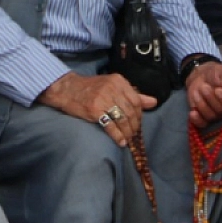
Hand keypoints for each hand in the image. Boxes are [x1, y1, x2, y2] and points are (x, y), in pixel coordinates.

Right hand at [37, 72, 157, 147]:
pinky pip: (110, 126)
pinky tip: (120, 141)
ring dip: (127, 132)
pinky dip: (117, 136)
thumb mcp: (113, 85)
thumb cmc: (91, 88)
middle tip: (133, 135)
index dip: (139, 115)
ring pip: (122, 119)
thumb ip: (134, 94)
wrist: (67, 89)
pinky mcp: (94, 110)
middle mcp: (112, 88)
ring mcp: (103, 99)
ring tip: (127, 139)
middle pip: (130, 111)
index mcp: (119, 81)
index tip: (137, 123)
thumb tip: (154, 102)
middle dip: (134, 126)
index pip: (136, 100)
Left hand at [185, 61, 221, 128]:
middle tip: (204, 86)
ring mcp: (215, 114)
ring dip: (202, 103)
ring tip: (199, 89)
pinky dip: (197, 120)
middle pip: (220, 111)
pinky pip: (202, 124)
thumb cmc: (217, 73)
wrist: (202, 75)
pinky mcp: (204, 117)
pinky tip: (192, 112)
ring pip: (210, 116)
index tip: (217, 90)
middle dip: (211, 99)